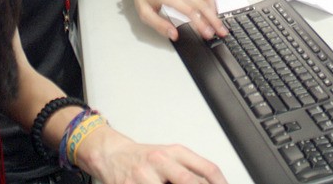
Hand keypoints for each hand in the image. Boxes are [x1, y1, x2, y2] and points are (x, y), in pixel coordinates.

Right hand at [77, 125, 228, 183]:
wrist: (113, 155)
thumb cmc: (144, 158)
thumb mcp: (170, 158)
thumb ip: (189, 170)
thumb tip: (210, 182)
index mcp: (175, 152)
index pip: (206, 168)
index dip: (219, 182)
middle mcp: (161, 161)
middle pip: (188, 181)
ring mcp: (144, 175)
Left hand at [128, 0, 227, 40]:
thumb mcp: (144, 12)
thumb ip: (159, 25)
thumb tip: (174, 34)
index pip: (189, 10)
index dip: (201, 23)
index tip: (208, 34)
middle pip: (202, 4)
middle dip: (213, 19)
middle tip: (221, 31)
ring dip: (215, 10)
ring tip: (218, 23)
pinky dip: (212, 0)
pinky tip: (213, 10)